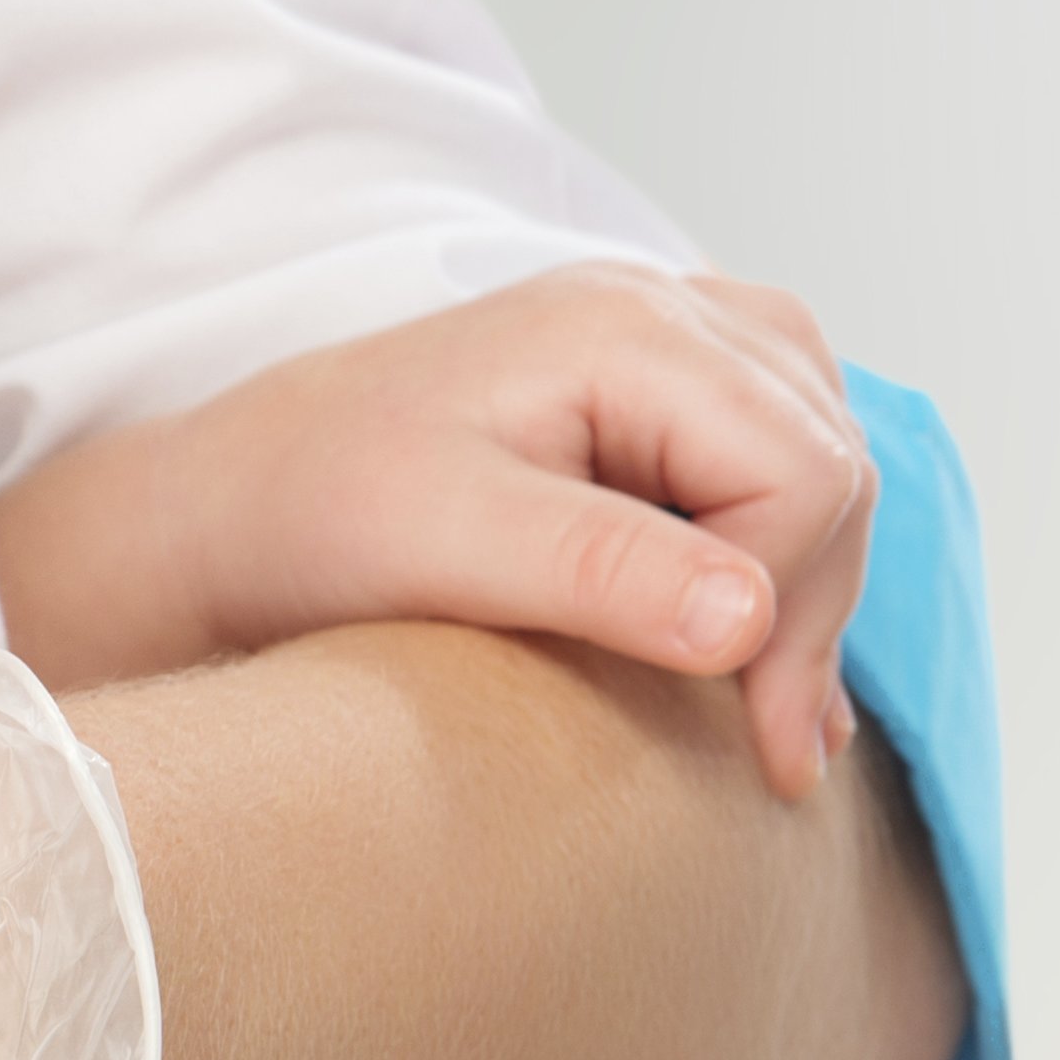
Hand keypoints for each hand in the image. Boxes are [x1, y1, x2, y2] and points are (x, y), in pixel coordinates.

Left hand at [0, 264, 875, 794]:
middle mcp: (660, 305)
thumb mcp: (443, 544)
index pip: (804, 475)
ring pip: (821, 466)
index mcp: (622, 325)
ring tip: (770, 722)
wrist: (229, 502)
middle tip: (771, 754)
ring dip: (805, 590)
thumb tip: (749, 619)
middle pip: (831, 470)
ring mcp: (665, 337)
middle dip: (807, 615)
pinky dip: (780, 555)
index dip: (795, 612)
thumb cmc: (313, 513)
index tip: (755, 740)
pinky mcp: (656, 389)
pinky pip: (777, 457)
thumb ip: (599, 570)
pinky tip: (750, 657)